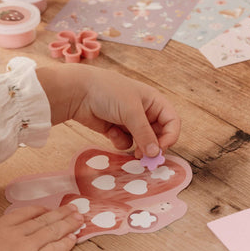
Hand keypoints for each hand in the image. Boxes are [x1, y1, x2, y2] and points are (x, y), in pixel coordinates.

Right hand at [0, 204, 83, 250]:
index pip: (21, 214)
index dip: (36, 211)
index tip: (46, 209)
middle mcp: (15, 235)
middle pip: (42, 220)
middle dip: (59, 213)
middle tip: (73, 208)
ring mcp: (29, 247)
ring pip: (52, 231)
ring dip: (68, 224)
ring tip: (80, 218)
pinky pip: (57, 249)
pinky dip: (67, 243)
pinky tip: (75, 238)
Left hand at [35, 64, 180, 157]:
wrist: (77, 92)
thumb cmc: (108, 92)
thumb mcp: (131, 111)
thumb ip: (145, 134)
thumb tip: (156, 153)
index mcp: (153, 101)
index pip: (172, 122)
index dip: (170, 136)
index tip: (160, 149)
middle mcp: (144, 111)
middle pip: (158, 135)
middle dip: (152, 146)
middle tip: (145, 158)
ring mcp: (129, 121)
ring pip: (141, 142)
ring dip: (136, 146)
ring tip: (130, 147)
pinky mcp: (116, 129)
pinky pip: (126, 142)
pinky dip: (120, 141)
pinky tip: (110, 132)